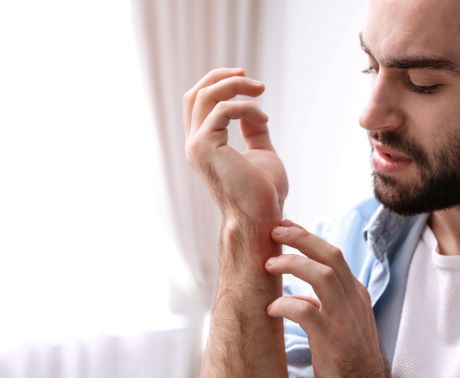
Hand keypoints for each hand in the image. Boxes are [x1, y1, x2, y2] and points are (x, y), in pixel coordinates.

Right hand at [183, 68, 287, 222]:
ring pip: (206, 96)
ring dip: (235, 86)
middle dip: (222, 77)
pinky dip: (246, 108)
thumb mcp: (262, 153)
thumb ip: (254, 131)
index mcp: (204, 145)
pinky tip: (264, 119)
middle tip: (252, 79)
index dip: (218, 84)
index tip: (247, 81)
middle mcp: (194, 144)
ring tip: (261, 90)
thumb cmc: (264, 193)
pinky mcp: (204, 147)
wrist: (261, 217)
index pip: (198, 104)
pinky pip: (223, 109)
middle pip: (195, 94)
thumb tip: (254, 110)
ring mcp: (196, 146)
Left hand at [265, 220, 410, 377]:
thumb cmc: (350, 362)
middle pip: (330, 254)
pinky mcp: (332, 339)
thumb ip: (324, 307)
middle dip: (301, 237)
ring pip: (322, 275)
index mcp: (355, 294)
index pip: (332, 254)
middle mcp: (353, 300)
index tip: (285, 227)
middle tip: (275, 230)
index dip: (307, 237)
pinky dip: (286, 304)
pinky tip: (271, 308)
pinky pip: (306, 310)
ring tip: (268, 265)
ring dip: (292, 264)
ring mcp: (345, 318)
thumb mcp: (342, 325)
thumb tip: (301, 296)